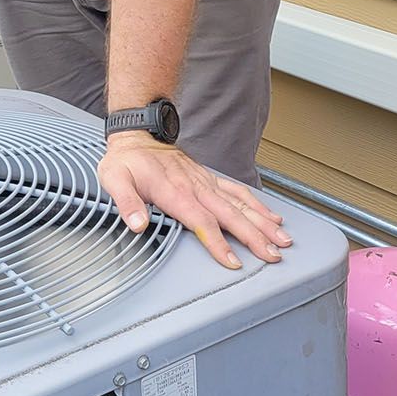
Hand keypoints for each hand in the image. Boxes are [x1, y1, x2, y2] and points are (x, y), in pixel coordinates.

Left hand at [97, 135, 292, 270]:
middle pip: (230, 215)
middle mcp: (196, 188)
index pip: (201, 221)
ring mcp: (206, 183)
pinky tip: (271, 216)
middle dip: (254, 237)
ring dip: (263, 222)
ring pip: (240, 204)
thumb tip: (136, 225)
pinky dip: (256, 204)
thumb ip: (127, 203)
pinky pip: (237, 192)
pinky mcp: (210, 179)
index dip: (217, 243)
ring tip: (281, 239)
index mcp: (175, 192)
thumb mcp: (115, 179)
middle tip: (272, 255)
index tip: (232, 261)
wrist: (138, 134)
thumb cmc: (127, 160)